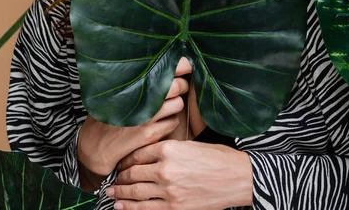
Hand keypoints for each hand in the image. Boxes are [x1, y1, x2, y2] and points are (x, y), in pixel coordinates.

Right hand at [77, 58, 191, 188]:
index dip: (180, 65)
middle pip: (177, 85)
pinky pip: (173, 122)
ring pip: (178, 104)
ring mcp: (146, 117)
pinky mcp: (149, 134)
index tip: (185, 66)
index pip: (165, 67)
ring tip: (168, 106)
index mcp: (133, 83)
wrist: (92, 148)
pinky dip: (171, 121)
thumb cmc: (105, 117)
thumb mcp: (114, 94)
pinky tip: (161, 123)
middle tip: (180, 86)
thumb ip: (134, 81)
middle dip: (182, 85)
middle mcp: (140, 98)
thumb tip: (156, 64)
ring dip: (176, 104)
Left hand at [107, 140, 252, 209]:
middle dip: (120, 178)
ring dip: (120, 194)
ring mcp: (169, 190)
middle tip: (112, 180)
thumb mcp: (191, 145)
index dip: (126, 160)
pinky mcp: (175, 207)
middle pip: (133, 173)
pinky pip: (146, 209)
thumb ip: (169, 150)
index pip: (138, 154)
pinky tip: (122, 207)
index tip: (120, 163)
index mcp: (169, 148)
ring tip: (111, 194)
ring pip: (136, 192)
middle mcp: (165, 168)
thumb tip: (150, 157)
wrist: (237, 178)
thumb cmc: (218, 158)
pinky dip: (131, 208)